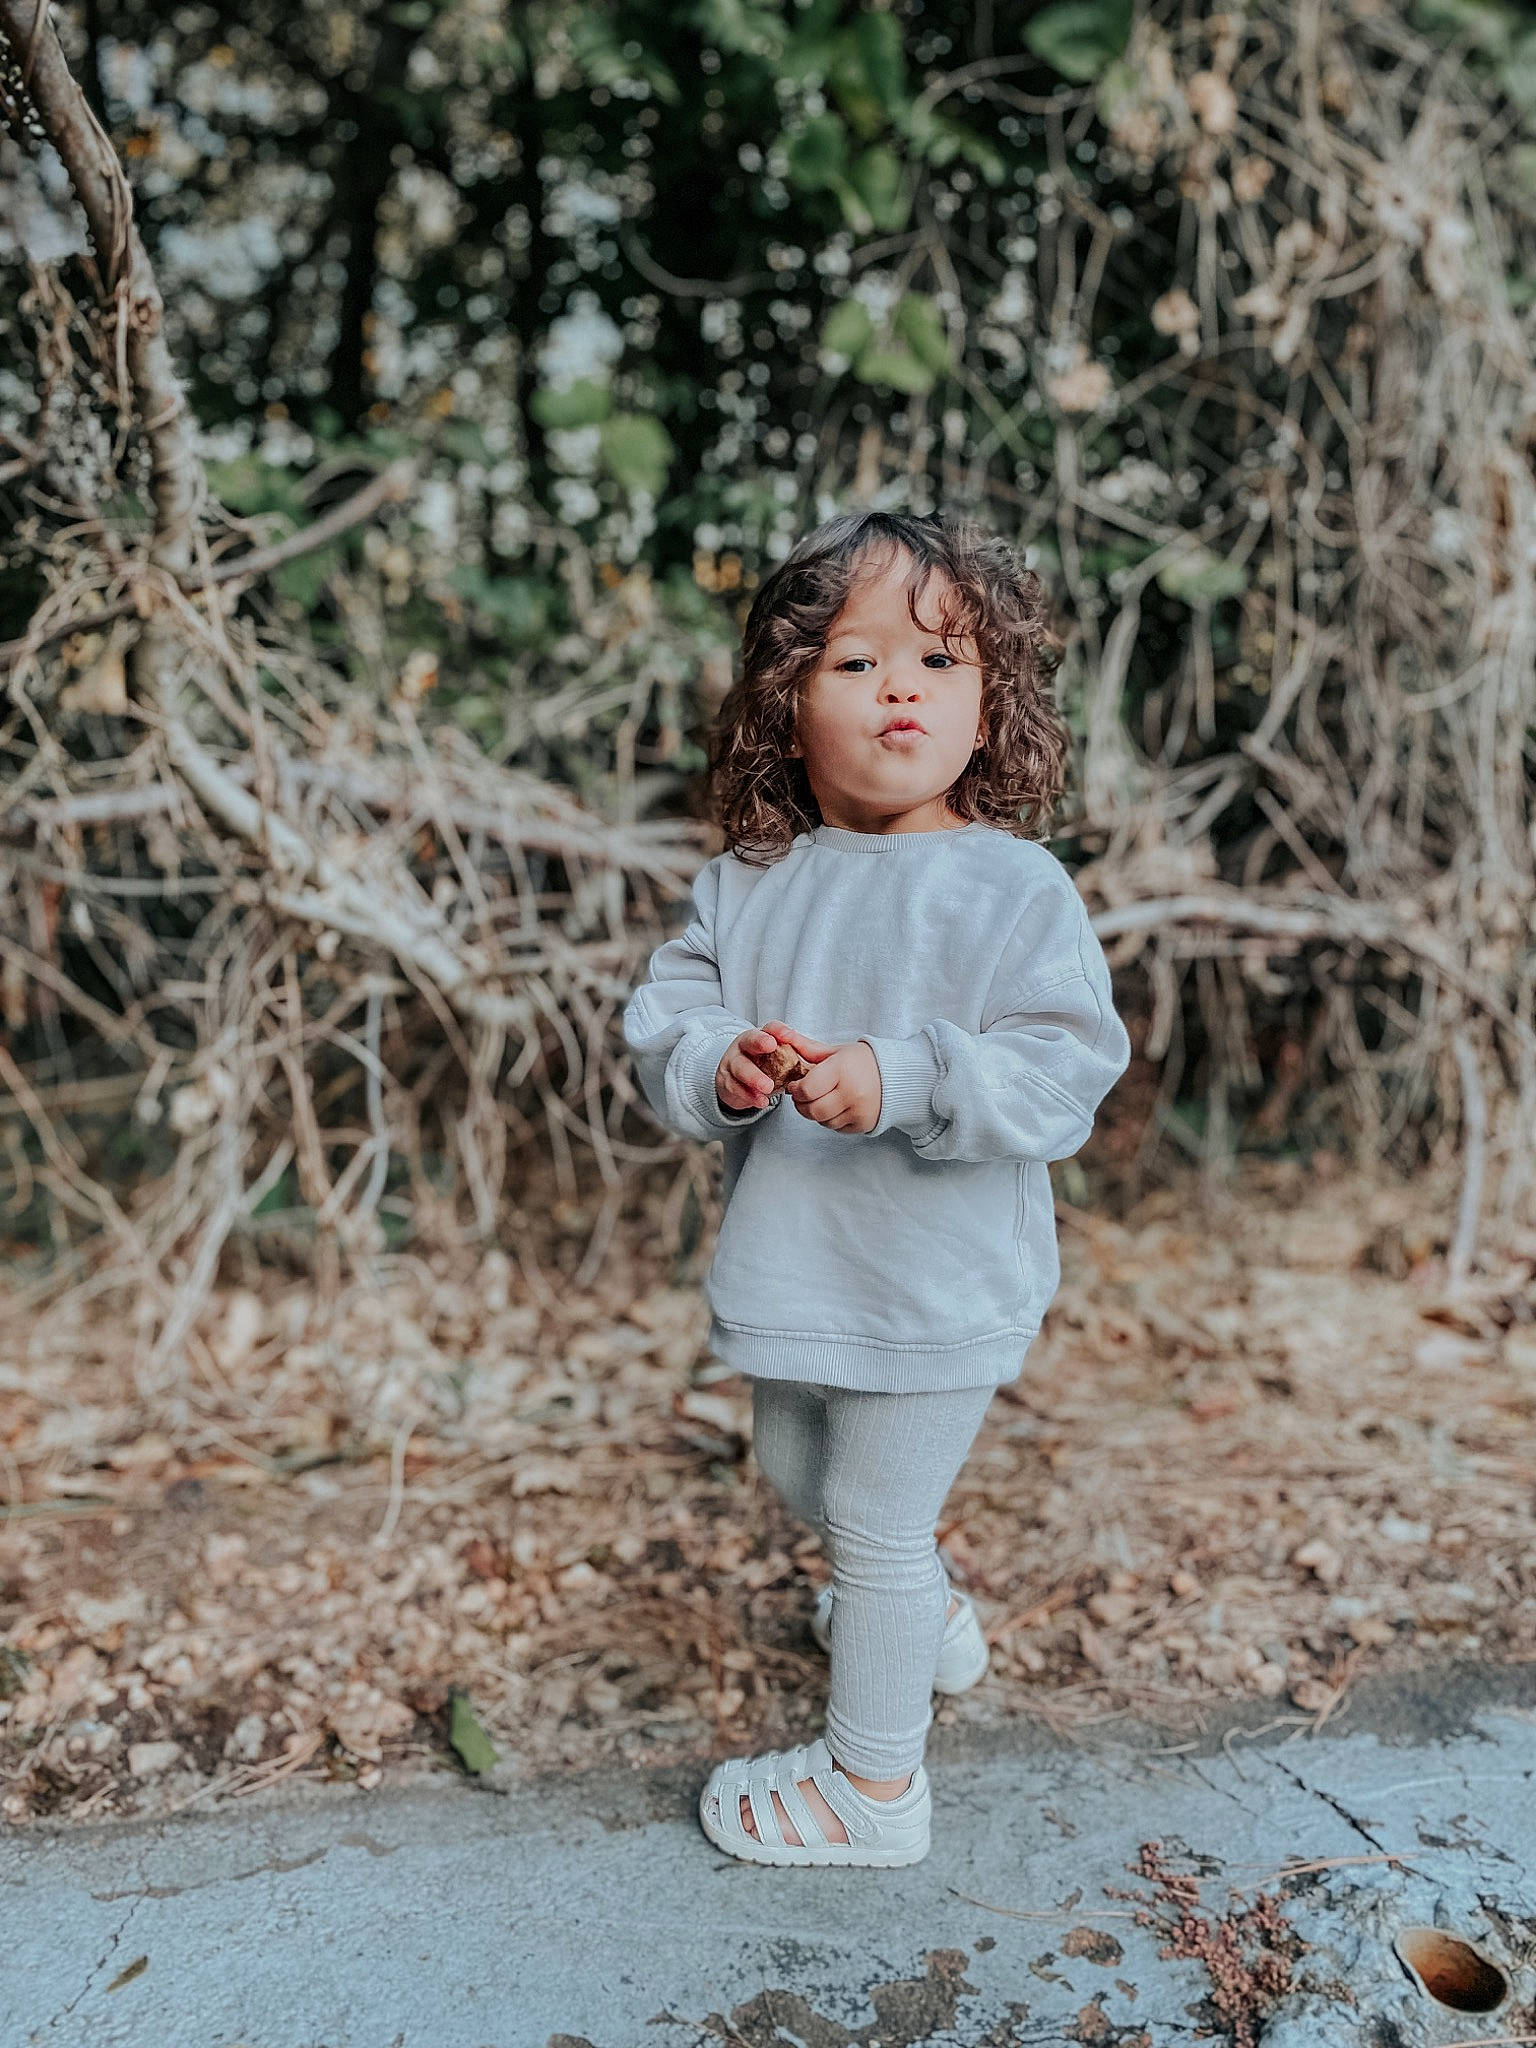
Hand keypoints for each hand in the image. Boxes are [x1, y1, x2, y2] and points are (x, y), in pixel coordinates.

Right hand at [715, 1025, 793, 1113]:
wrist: (737, 1083)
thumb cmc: (764, 1067)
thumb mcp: (779, 1058)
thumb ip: (796, 1054)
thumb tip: (821, 1056)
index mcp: (759, 1037)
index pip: (768, 1028)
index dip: (777, 1030)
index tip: (787, 1035)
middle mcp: (743, 1047)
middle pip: (749, 1041)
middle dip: (759, 1042)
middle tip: (771, 1046)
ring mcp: (732, 1064)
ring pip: (739, 1067)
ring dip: (754, 1077)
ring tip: (768, 1087)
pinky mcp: (726, 1083)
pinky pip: (735, 1089)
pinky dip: (749, 1096)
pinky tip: (761, 1101)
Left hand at [764, 1023, 882, 1134]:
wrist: (897, 1074)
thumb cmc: (863, 1061)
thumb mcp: (835, 1051)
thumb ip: (807, 1048)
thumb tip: (782, 1037)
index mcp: (842, 1070)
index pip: (807, 1089)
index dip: (796, 1090)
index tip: (796, 1086)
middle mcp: (851, 1093)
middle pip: (812, 1110)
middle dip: (802, 1104)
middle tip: (804, 1096)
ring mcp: (859, 1111)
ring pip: (822, 1122)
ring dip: (816, 1113)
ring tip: (823, 1098)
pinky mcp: (863, 1124)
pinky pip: (836, 1128)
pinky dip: (831, 1120)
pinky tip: (837, 1106)